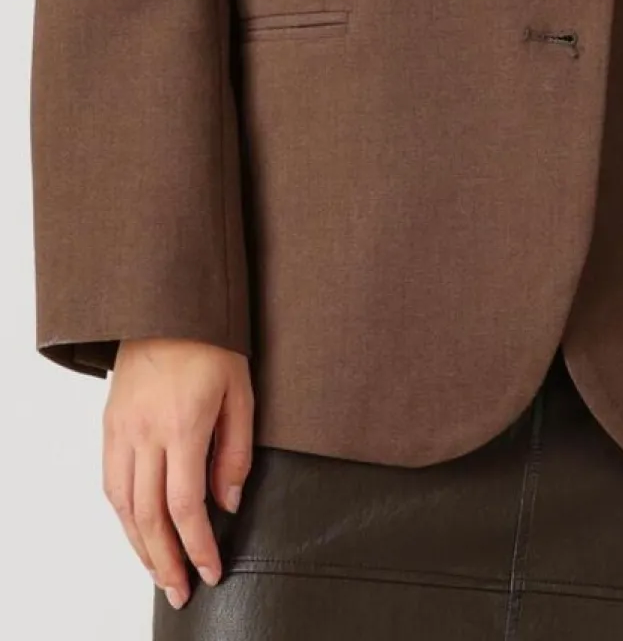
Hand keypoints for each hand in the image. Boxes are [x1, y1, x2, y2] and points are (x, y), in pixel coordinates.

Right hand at [102, 337, 253, 610]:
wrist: (167, 303)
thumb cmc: (213, 343)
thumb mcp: (241, 390)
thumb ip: (235, 450)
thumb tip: (227, 503)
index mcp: (183, 424)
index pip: (186, 504)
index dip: (199, 545)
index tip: (212, 570)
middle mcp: (145, 432)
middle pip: (149, 515)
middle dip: (166, 561)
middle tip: (181, 592)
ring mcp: (121, 429)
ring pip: (123, 506)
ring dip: (141, 547)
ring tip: (160, 574)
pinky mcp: (109, 425)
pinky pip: (110, 483)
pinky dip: (123, 517)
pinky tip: (139, 533)